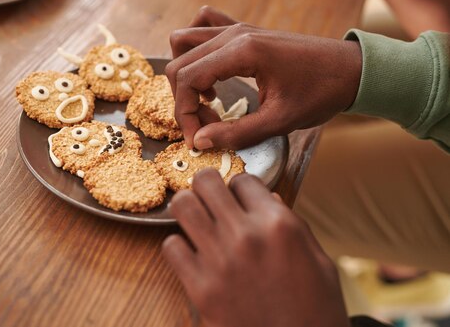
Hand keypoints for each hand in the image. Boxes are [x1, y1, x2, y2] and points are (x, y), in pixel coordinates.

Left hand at [162, 169, 349, 326]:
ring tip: (197, 221)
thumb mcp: (319, 262)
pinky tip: (192, 255)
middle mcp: (246, 235)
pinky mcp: (200, 289)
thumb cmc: (315, 312)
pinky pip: (171, 247)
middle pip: (205, 181)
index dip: (239, 187)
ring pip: (182, 206)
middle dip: (207, 186)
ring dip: (188, 209)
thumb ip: (292, 225)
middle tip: (210, 199)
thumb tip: (268, 198)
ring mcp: (220, 261)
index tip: (239, 197)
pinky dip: (178, 248)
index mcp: (279, 225)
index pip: (243, 179)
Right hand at [166, 6, 361, 149]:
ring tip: (207, 98)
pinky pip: (204, 25)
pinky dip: (196, 48)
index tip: (197, 137)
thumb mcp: (280, 121)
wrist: (352, 70)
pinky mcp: (245, 29)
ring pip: (185, 40)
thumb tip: (200, 141)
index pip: (188, 78)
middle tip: (206, 124)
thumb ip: (236, 133)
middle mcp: (234, 34)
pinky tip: (213, 71)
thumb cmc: (322, 93)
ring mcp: (238, 27)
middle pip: (181, 62)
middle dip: (184, 98)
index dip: (184, 112)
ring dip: (186, 72)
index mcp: (242, 52)